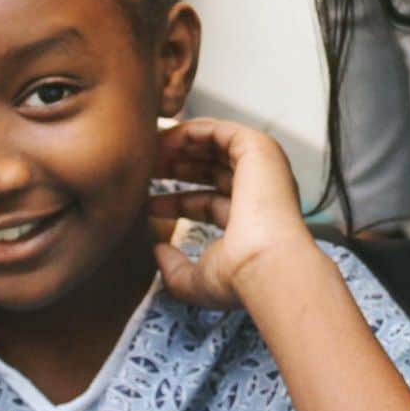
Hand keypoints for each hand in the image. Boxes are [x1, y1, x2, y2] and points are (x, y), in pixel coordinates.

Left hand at [150, 119, 315, 309]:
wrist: (264, 262)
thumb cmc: (239, 276)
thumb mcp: (198, 279)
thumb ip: (174, 269)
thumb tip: (158, 251)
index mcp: (250, 221)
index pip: (208, 203)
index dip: (175, 201)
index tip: (146, 201)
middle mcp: (258, 191)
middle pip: (211, 170)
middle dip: (176, 168)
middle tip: (144, 169)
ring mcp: (260, 168)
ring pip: (215, 147)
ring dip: (181, 147)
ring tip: (148, 151)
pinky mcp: (258, 148)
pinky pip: (220, 130)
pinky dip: (191, 132)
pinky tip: (165, 141)